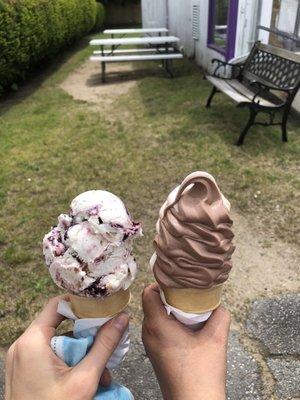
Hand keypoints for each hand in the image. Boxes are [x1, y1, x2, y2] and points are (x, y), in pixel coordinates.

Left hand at [5, 296, 128, 399]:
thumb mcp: (85, 378)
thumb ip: (104, 345)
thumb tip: (122, 317)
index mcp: (32, 341)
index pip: (57, 304)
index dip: (80, 303)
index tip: (101, 308)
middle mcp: (23, 345)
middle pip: (61, 326)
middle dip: (86, 337)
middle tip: (106, 345)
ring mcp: (21, 359)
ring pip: (58, 343)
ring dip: (81, 354)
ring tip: (101, 375)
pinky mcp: (23, 370)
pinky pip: (50, 357)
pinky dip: (69, 363)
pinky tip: (86, 380)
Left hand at [142, 284, 229, 399]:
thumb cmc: (201, 375)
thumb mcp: (216, 339)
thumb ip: (220, 315)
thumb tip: (218, 306)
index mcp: (157, 326)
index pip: (148, 293)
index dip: (161, 284)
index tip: (176, 283)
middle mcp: (149, 334)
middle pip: (152, 304)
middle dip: (168, 297)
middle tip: (186, 295)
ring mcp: (150, 345)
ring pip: (155, 317)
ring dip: (170, 311)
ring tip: (189, 311)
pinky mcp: (156, 354)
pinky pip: (158, 330)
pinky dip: (169, 324)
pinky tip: (187, 329)